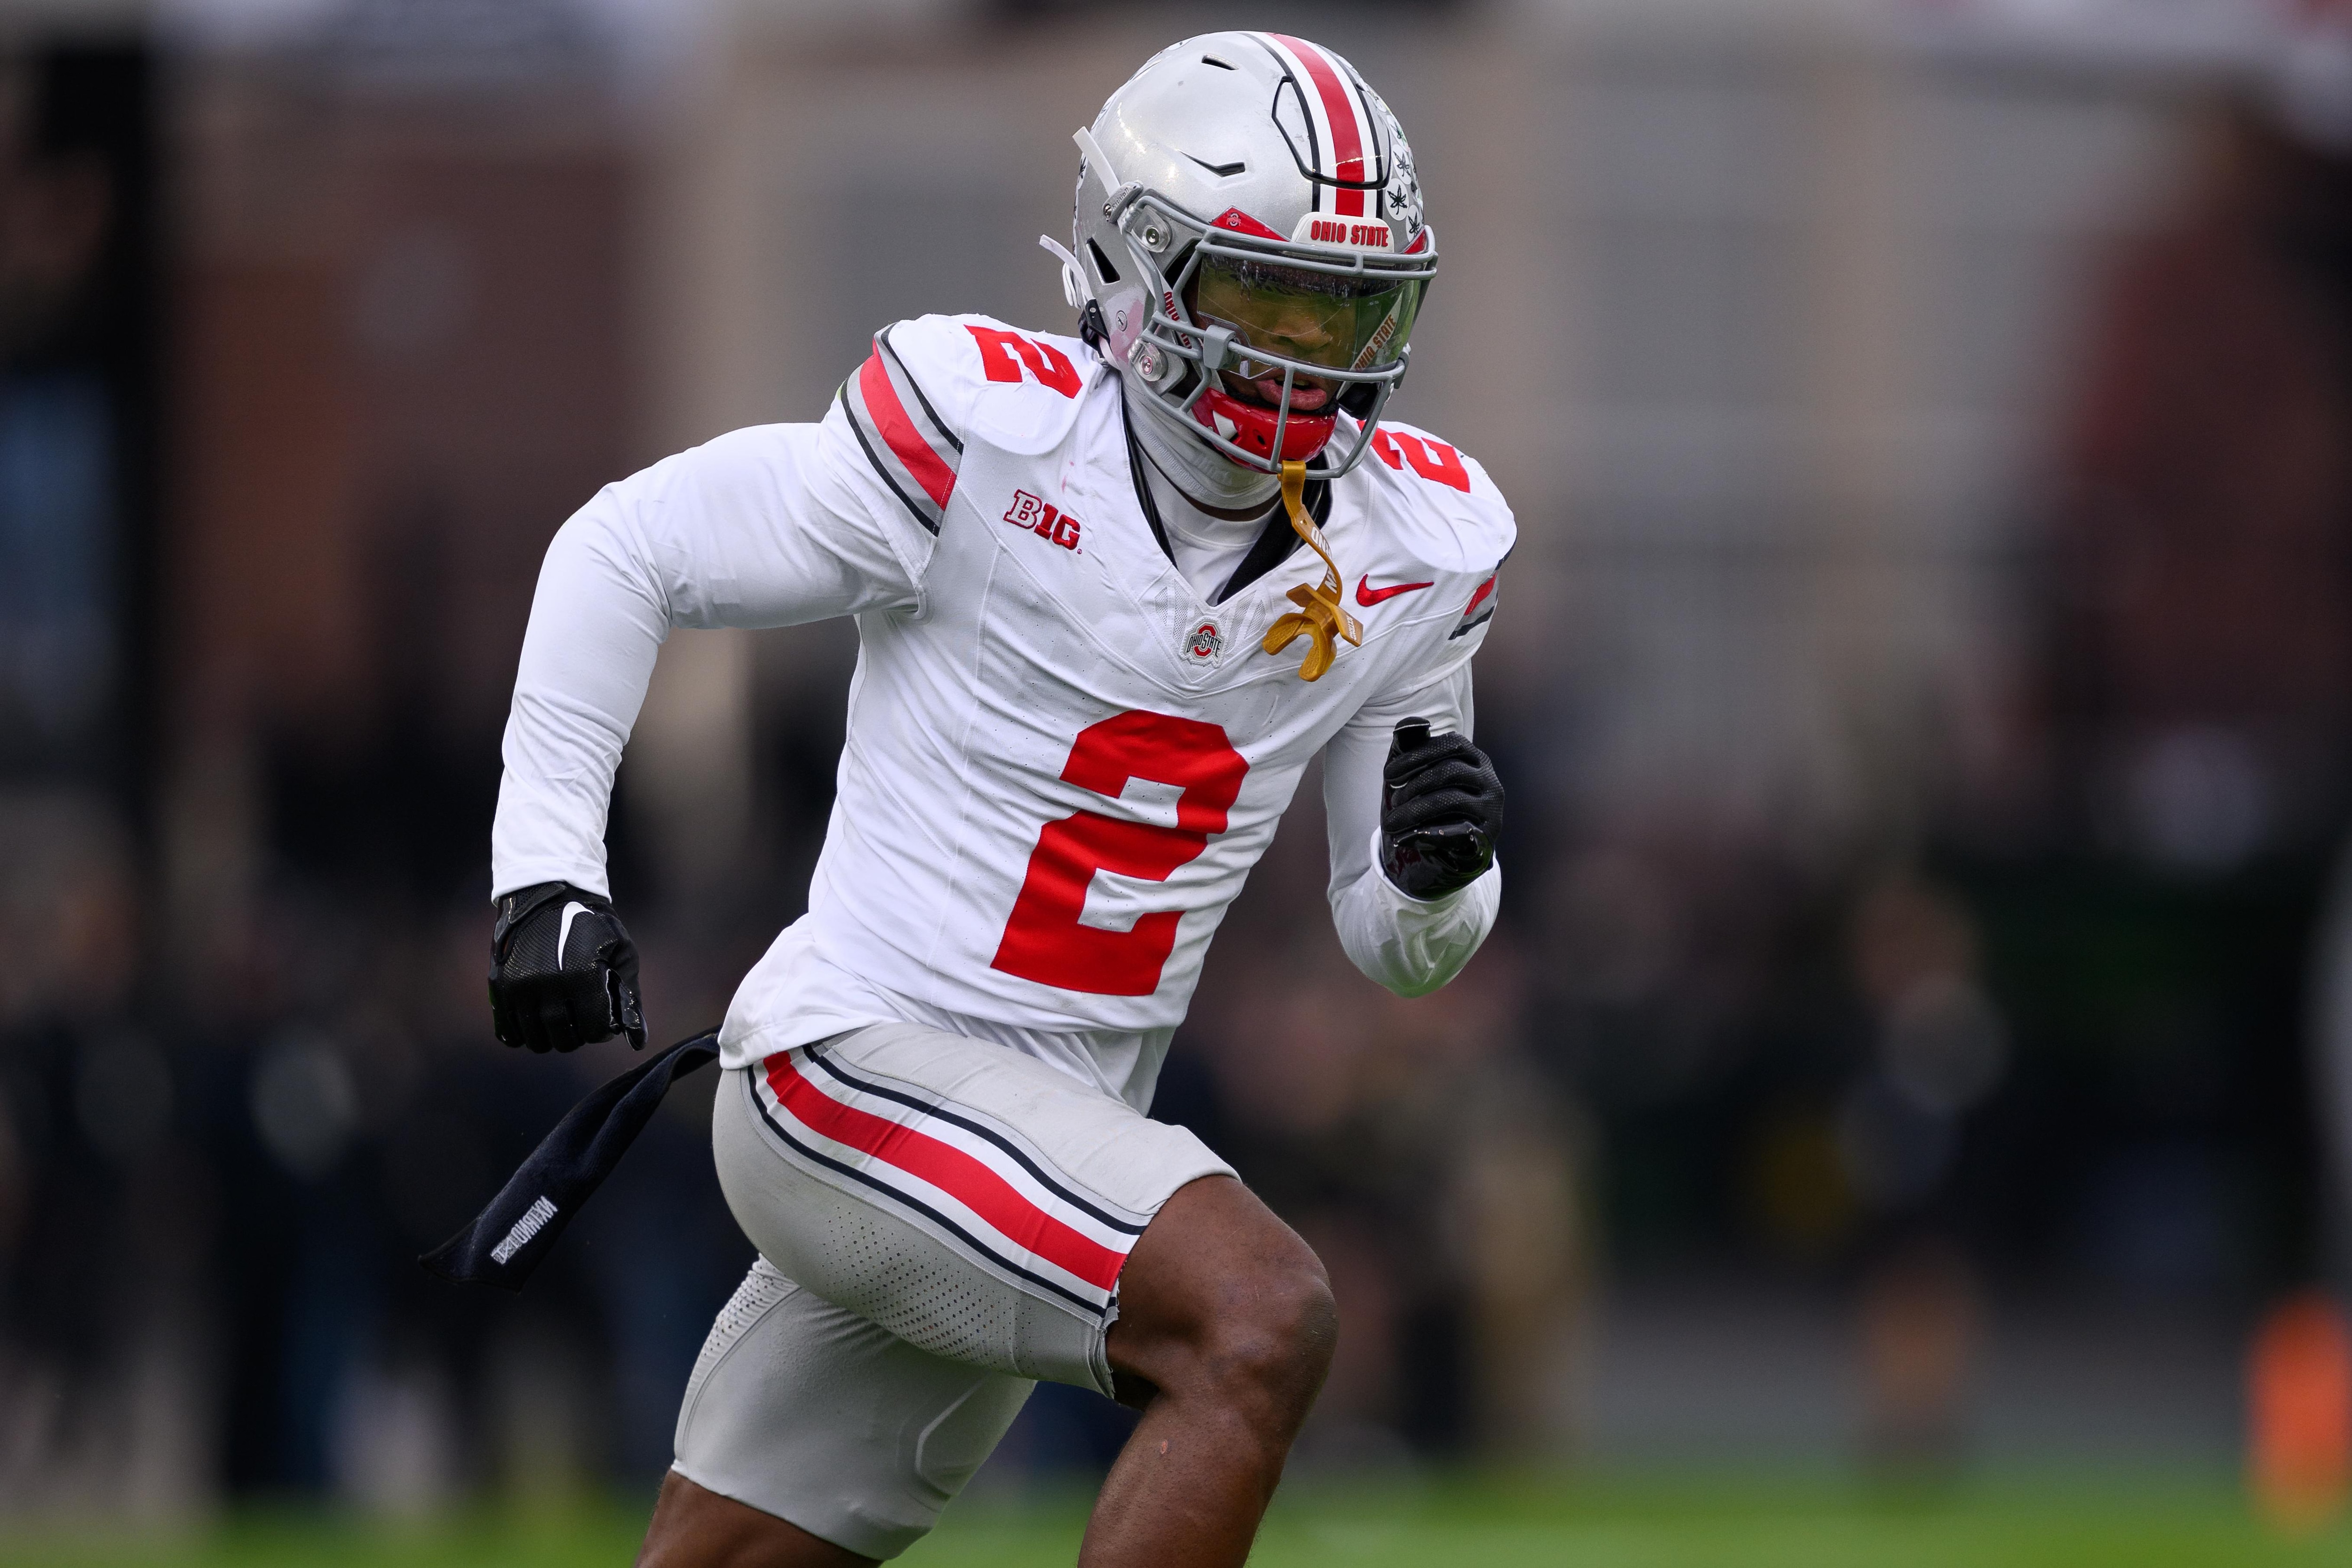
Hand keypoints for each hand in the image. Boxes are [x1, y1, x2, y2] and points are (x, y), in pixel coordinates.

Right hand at [488, 882, 646, 1052]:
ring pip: (535, 1039)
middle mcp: (548, 983)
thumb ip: (630, 997)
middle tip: (581, 1021)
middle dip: (578, 1036)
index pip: (594, 1031)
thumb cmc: (593, 924)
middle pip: (564, 1039)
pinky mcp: (499, 985)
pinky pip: (507, 1031)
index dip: (602, 1031)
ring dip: (551, 1038)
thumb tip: (638, 1041)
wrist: (548, 892)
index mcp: (583, 975)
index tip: (602, 1021)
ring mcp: (520, 986)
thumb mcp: (621, 952)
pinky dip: (522, 1034)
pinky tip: (535, 1022)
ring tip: (559, 1021)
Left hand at [1380, 717, 1502, 899]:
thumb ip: (1411, 748)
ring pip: (1451, 800)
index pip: (1450, 744)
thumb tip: (1411, 723)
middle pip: (1449, 771)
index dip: (1417, 755)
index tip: (1388, 773)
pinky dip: (1428, 834)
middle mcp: (1490, 781)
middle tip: (1392, 801)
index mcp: (1475, 759)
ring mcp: (1492, 810)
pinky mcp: (1488, 838)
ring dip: (1414, 811)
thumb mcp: (1416, 776)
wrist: (1447, 853)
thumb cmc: (1429, 807)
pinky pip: (1459, 832)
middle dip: (1414, 785)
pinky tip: (1405, 838)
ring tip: (1391, 824)